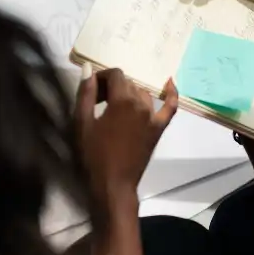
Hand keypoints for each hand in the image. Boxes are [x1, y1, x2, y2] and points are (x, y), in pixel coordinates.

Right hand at [75, 67, 177, 197]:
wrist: (113, 184)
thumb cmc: (93, 155)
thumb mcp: (82, 123)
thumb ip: (86, 94)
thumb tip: (88, 70)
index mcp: (122, 101)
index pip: (115, 75)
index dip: (102, 77)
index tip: (92, 89)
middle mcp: (141, 104)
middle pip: (128, 84)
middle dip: (112, 87)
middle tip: (97, 101)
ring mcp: (153, 117)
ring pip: (143, 94)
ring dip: (129, 94)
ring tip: (114, 106)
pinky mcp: (159, 129)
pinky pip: (170, 107)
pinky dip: (171, 94)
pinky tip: (170, 83)